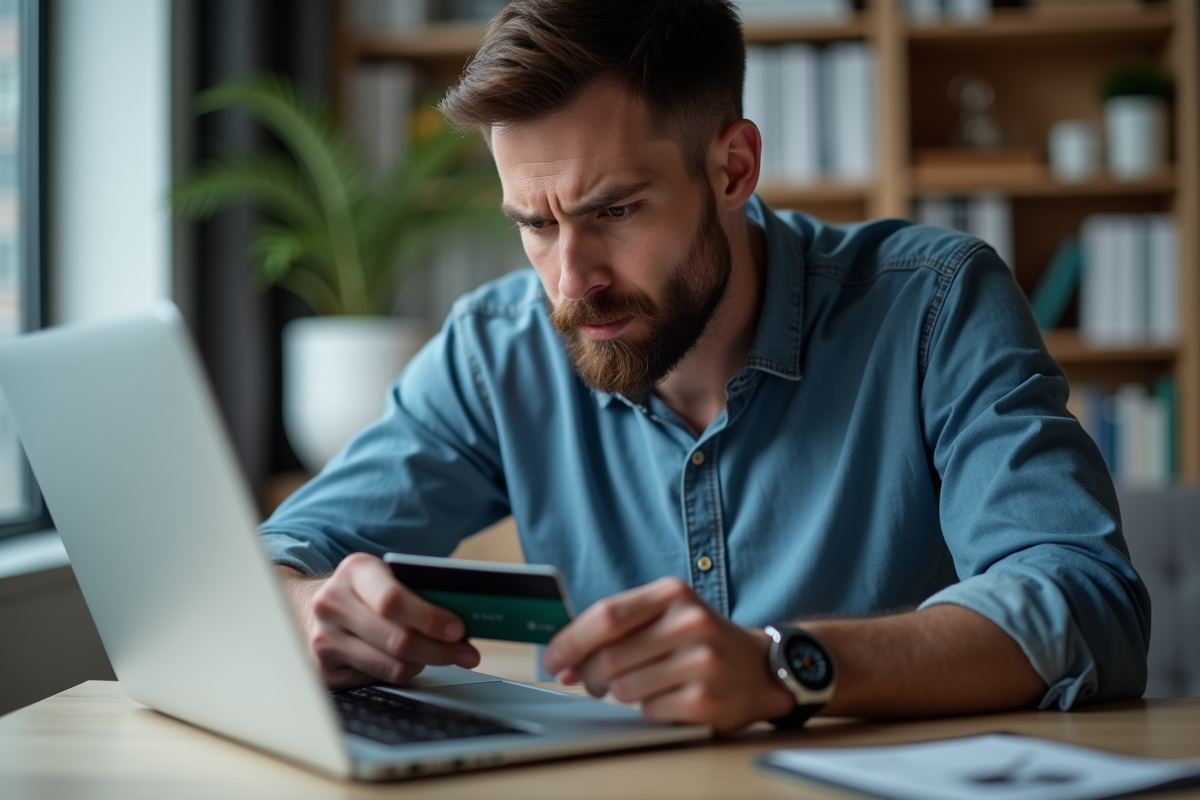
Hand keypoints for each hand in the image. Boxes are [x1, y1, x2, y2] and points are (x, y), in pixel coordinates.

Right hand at [290, 554, 480, 688]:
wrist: (321, 604)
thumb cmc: (369, 590)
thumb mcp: (390, 576)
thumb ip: (420, 590)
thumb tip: (465, 621)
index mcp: (355, 570)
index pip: (393, 600)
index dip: (430, 618)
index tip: (458, 629)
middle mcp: (332, 603)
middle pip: (396, 639)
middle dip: (439, 650)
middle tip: (466, 653)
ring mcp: (324, 639)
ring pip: (392, 666)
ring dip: (425, 663)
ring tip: (443, 655)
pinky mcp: (325, 670)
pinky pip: (379, 680)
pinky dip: (404, 672)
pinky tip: (413, 662)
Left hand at [541, 577, 793, 730]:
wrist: (762, 668)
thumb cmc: (701, 640)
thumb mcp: (666, 615)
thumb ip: (617, 629)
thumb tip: (562, 661)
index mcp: (672, 593)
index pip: (605, 616)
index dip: (570, 641)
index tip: (551, 659)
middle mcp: (689, 622)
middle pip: (608, 657)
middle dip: (588, 675)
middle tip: (592, 681)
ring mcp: (701, 661)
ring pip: (623, 688)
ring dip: (620, 693)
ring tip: (643, 684)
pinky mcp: (706, 698)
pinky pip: (648, 711)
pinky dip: (648, 709)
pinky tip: (667, 697)